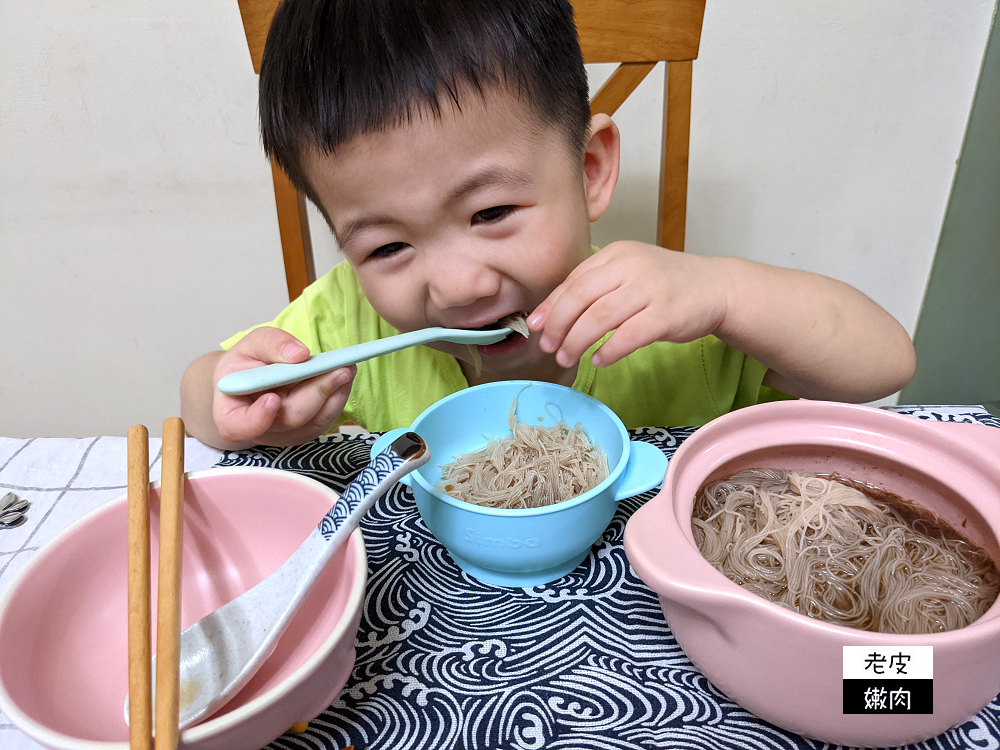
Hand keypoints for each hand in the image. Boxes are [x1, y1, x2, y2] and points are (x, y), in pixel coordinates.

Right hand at [212, 327, 355, 446]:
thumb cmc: (246, 365)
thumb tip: (299, 355)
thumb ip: (270, 344)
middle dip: (318, 392)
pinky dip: (337, 399)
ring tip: (348, 369)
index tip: (272, 399)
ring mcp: (284, 436)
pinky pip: (325, 420)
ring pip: (314, 422)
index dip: (258, 417)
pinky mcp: (305, 433)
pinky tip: (343, 378)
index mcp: (232, 415)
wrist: (252, 381)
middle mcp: (259, 432)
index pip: (240, 426)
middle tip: (341, 369)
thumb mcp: (250, 345)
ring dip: (335, 395)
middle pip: (290, 418)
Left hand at [528, 241, 729, 367]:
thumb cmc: (664, 285)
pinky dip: (609, 351)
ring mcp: (650, 289)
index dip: (551, 306)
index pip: (573, 281)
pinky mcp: (667, 313)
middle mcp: (631, 266)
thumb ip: (592, 290)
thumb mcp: (627, 275)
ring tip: (567, 358)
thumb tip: (548, 317)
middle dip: (559, 326)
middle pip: (580, 298)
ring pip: (599, 318)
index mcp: (616, 254)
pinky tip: (599, 360)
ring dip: (577, 342)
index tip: (536, 327)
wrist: (716, 287)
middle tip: (548, 347)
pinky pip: (628, 336)